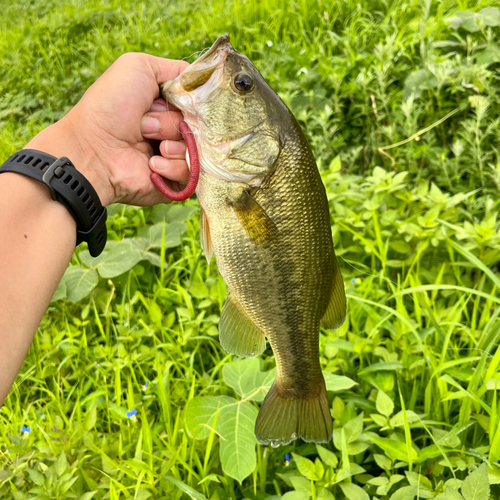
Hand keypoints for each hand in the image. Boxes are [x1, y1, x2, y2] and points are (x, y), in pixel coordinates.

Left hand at [26, 53, 189, 206]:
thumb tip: (201, 83)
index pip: (198, 103)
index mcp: (167, 106)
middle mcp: (173, 130)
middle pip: (200, 126)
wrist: (93, 150)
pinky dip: (171, 165)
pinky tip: (150, 163)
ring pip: (198, 149)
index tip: (173, 101)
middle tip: (146, 125)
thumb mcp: (139, 67)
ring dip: (172, 144)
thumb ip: (176, 69)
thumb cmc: (110, 106)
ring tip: (148, 144)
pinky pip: (192, 173)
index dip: (189, 102)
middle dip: (173, 123)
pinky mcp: (175, 181)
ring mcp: (175, 156)